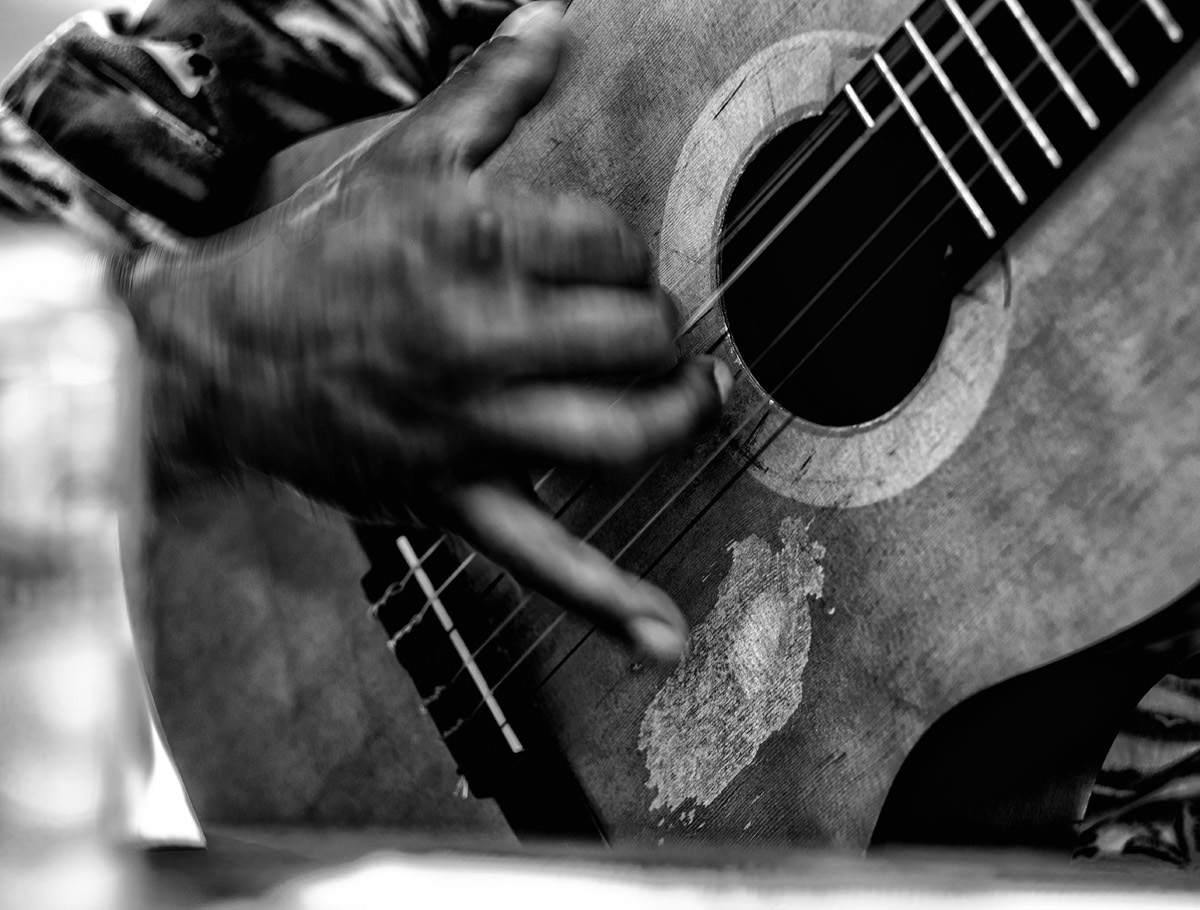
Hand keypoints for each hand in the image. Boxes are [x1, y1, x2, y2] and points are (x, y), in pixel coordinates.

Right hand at [113, 2, 727, 661]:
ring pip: (614, 437)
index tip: (613, 269)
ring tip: (688, 407)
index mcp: (473, 239)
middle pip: (632, 337)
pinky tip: (661, 636)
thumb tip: (553, 16)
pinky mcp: (453, 494)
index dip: (628, 260)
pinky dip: (605, 599)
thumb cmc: (321, 255)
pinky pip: (539, 555)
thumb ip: (491, 91)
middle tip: (654, 335)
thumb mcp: (404, 158)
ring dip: (670, 424)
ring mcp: (468, 424)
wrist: (220, 354)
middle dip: (660, 335)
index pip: (611, 247)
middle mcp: (476, 331)